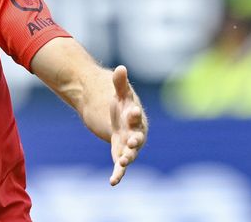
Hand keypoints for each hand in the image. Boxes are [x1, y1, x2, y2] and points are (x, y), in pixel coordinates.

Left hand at [109, 65, 146, 185]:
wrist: (117, 116)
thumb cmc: (121, 104)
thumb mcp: (119, 93)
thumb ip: (120, 83)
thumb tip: (120, 68)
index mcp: (136, 117)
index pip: (136, 116)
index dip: (134, 114)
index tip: (131, 111)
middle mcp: (135, 133)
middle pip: (137, 137)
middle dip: (135, 140)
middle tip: (132, 142)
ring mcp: (128, 145)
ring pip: (130, 154)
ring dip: (127, 158)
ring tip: (122, 162)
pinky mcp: (120, 154)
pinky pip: (120, 166)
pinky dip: (118, 174)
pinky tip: (112, 182)